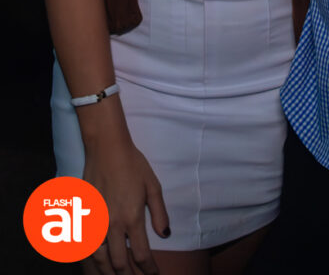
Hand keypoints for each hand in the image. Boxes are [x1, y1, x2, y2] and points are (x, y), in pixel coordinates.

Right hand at [83, 139, 168, 273]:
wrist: (106, 148)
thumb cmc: (133, 164)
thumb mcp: (153, 185)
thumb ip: (159, 212)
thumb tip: (165, 234)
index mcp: (132, 218)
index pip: (142, 254)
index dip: (149, 269)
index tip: (153, 274)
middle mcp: (112, 225)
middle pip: (119, 263)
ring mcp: (94, 222)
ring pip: (98, 260)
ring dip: (107, 273)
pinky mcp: (82, 217)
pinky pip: (82, 247)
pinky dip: (88, 261)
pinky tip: (94, 265)